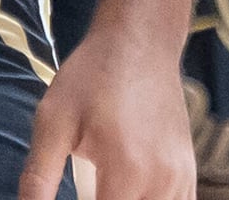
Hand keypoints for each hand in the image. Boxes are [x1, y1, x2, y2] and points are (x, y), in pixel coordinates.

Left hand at [22, 25, 196, 199]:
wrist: (139, 43)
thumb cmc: (92, 77)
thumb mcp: (53, 121)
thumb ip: (40, 177)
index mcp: (127, 172)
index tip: (75, 191)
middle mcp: (163, 182)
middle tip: (85, 184)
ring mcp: (182, 178)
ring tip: (103, 182)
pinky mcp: (188, 172)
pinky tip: (126, 190)